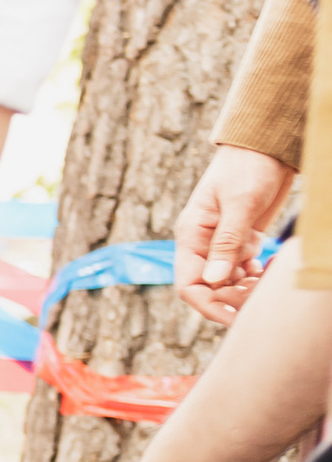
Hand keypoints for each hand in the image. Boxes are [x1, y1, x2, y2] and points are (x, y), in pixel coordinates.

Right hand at [174, 145, 294, 326]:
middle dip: (234, 299)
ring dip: (248, 290)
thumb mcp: (240, 203)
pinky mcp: (241, 241)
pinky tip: (272, 270)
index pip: (189, 285)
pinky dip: (258, 277)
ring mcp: (222, 244)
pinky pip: (245, 271)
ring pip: (229, 283)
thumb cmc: (248, 167)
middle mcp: (203, 245)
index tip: (233, 316)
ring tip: (270, 282)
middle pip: (210, 289)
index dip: (208, 305)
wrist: (266, 145)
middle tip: (262, 296)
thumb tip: (214, 281)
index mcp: (191, 236)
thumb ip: (227, 242)